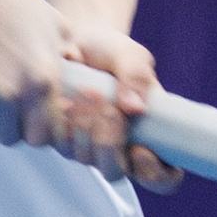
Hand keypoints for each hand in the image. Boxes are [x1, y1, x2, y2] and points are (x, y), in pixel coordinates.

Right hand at [0, 0, 73, 144]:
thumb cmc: (7, 1)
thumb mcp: (51, 20)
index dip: (37, 128)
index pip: (44, 133)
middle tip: (3, 105)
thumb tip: (79, 69)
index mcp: (42, 79)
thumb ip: (69, 51)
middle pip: (12, 137)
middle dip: (9, 126)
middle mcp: (12, 93)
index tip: (30, 117)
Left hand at [49, 26, 182, 190]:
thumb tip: (136, 109)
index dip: (155, 174)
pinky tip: (66, 95)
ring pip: (83, 158)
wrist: (73, 38)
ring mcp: (84, 145)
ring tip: (88, 90)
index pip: (162, 178)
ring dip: (85, 127)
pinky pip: (54, 141)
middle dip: (110, 143)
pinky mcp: (55, 134)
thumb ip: (137, 76)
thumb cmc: (110, 51)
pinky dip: (61, 119)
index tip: (142, 149)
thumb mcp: (131, 55)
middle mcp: (116, 148)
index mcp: (149, 137)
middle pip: (114, 172)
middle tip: (110, 108)